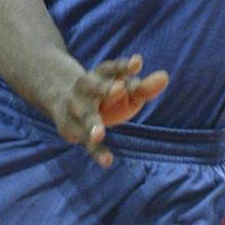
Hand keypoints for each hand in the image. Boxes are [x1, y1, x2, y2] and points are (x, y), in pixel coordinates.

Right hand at [53, 59, 169, 166]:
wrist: (60, 98)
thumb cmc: (103, 95)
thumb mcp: (123, 90)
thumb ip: (143, 87)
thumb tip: (164, 77)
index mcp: (98, 76)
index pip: (111, 69)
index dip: (123, 67)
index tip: (138, 63)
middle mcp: (84, 90)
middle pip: (93, 87)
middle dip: (104, 88)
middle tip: (119, 88)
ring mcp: (76, 109)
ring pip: (84, 115)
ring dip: (92, 123)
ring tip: (99, 134)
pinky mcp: (72, 130)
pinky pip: (86, 142)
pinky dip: (96, 151)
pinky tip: (107, 161)